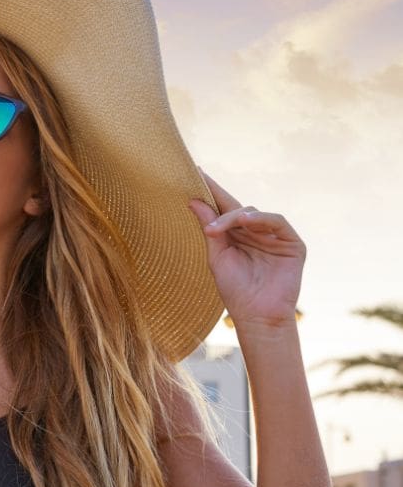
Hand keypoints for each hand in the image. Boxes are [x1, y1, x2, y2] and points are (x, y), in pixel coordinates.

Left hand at [188, 170, 304, 330]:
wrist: (256, 315)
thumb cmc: (234, 290)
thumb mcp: (216, 256)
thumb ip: (209, 227)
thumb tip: (193, 201)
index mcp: (236, 235)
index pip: (223, 208)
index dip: (211, 190)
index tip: (195, 171)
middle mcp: (255, 233)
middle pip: (237, 207)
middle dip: (218, 199)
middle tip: (199, 194)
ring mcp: (274, 237)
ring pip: (253, 213)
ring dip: (234, 216)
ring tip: (217, 228)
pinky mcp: (292, 244)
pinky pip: (276, 222)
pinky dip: (261, 219)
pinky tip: (246, 222)